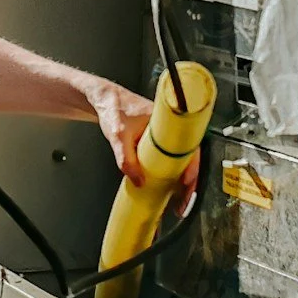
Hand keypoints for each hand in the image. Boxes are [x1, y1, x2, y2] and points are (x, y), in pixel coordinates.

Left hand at [95, 82, 200, 204]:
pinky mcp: (158, 140)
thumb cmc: (114, 108)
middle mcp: (170, 126)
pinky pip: (170, 156)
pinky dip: (172, 171)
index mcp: (166, 120)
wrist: (104, 99)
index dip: (192, 165)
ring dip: (182, 178)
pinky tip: (170, 185)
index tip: (186, 181)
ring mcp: (165, 133)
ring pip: (181, 158)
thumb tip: (139, 181)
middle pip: (188, 155)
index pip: (188, 144)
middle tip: (185, 198)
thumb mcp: (118, 136)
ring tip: (179, 198)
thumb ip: (126, 160)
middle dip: (190, 178)